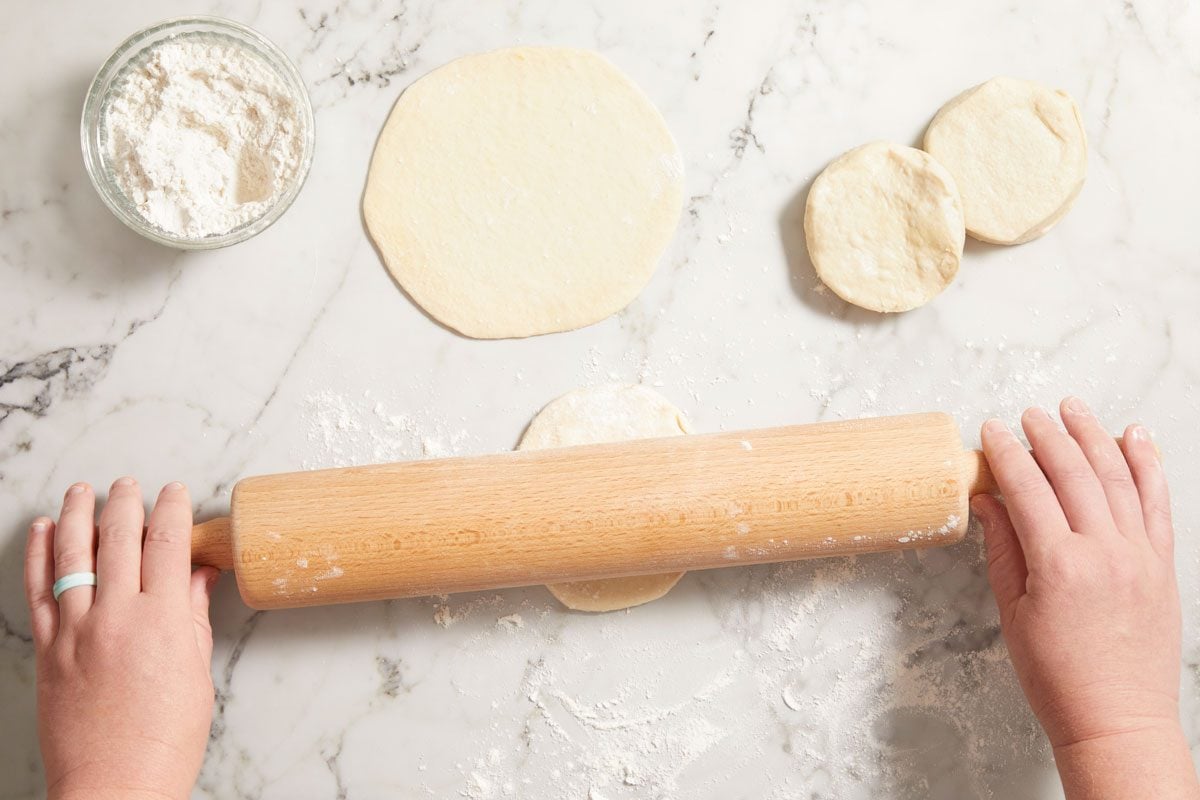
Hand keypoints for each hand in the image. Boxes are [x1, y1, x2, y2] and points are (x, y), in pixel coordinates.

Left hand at [24, 479, 217, 799]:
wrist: (115, 786)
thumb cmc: (166, 740)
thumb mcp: (196, 673)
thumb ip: (193, 616)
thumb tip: (200, 577)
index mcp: (163, 620)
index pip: (168, 545)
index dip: (172, 510)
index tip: (175, 492)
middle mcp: (117, 616)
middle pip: (120, 539)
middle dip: (127, 503)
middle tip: (131, 484)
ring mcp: (76, 630)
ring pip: (74, 555)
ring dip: (80, 515)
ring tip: (84, 490)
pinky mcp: (48, 650)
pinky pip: (39, 590)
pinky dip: (40, 555)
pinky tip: (45, 531)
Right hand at [973, 398, 1197, 797]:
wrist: (1118, 721)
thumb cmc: (1057, 678)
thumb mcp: (1013, 613)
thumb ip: (1003, 549)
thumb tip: (990, 501)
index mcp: (1059, 566)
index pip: (1028, 489)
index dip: (1006, 455)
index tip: (991, 432)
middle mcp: (1105, 552)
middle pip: (1074, 474)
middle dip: (1047, 437)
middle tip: (1028, 415)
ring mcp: (1141, 556)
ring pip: (1119, 477)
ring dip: (1094, 437)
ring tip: (1074, 410)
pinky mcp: (1163, 565)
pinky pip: (1158, 502)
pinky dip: (1148, 465)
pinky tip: (1136, 438)